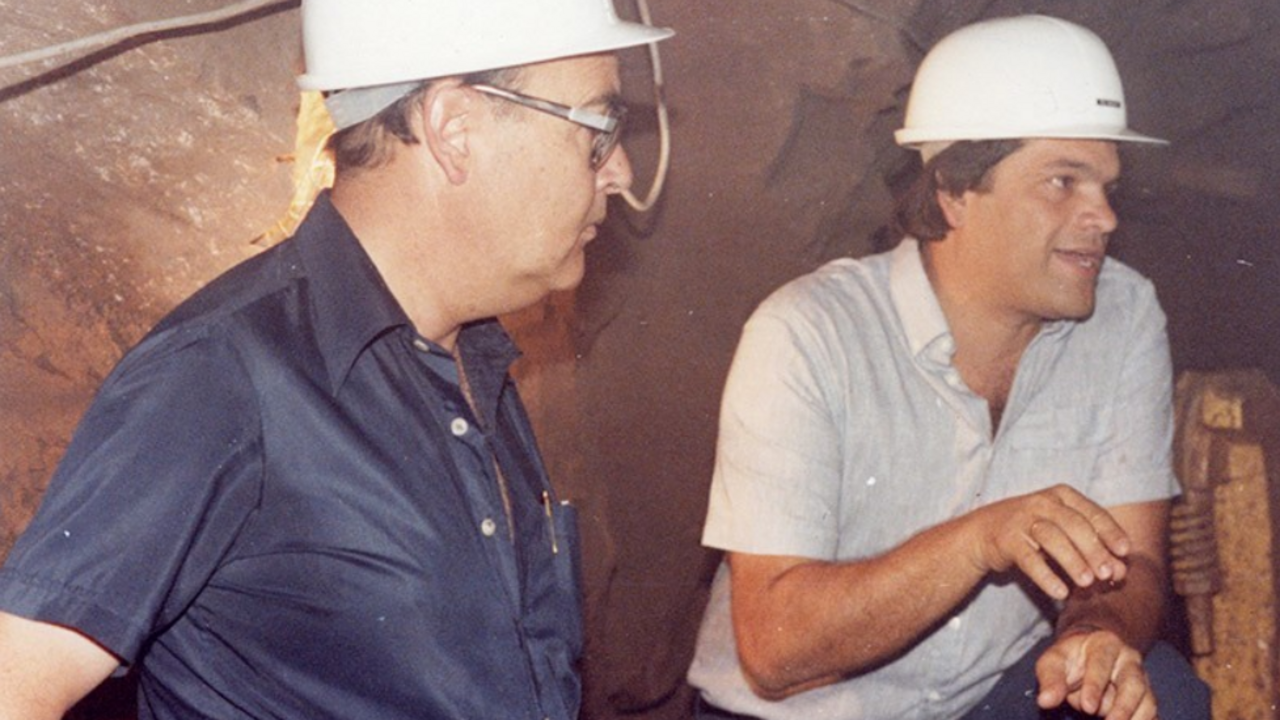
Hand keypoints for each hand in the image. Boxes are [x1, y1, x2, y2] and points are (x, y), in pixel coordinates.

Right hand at [969, 485, 1130, 599]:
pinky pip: (1029, 558)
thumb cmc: (1034, 533)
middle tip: (1108, 573)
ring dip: (1072, 561)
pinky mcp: (1007, 539)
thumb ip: (1093, 550)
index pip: (1092, 513)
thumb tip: (1121, 572)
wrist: (984, 532)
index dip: (1110, 532)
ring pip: (1052, 538)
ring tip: (1088, 583)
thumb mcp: (1064, 535)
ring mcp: (1022, 519)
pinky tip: (1060, 592)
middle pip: (1074, 525)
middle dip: (1094, 550)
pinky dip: (1046, 576)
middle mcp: (1043, 502)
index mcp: (1062, 496)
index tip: (1125, 551)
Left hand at [1035, 627, 1156, 719]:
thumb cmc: (1070, 659)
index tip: (1087, 707)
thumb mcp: (1053, 661)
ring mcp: (1141, 680)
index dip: (1095, 686)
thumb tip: (1045, 701)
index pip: (1102, 663)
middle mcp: (1129, 661)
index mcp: (1105, 644)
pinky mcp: (1146, 699)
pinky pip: (1151, 714)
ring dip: (1136, 718)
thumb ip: (1050, 679)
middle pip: (1133, 683)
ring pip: (1147, 701)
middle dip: (1123, 706)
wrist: (1089, 655)